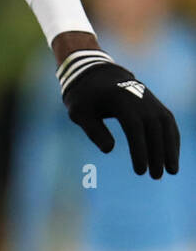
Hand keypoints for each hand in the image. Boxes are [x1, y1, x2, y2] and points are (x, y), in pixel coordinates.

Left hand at [59, 51, 179, 177]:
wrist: (96, 73)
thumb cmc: (85, 97)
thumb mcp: (79, 112)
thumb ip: (93, 130)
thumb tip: (109, 150)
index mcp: (119, 99)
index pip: (134, 127)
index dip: (139, 150)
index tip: (140, 171)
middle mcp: (139, 98)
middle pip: (153, 128)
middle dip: (157, 153)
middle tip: (156, 177)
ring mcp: (149, 99)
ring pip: (166, 124)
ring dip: (171, 148)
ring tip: (172, 171)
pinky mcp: (154, 103)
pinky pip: (168, 121)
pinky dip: (172, 138)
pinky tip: (172, 156)